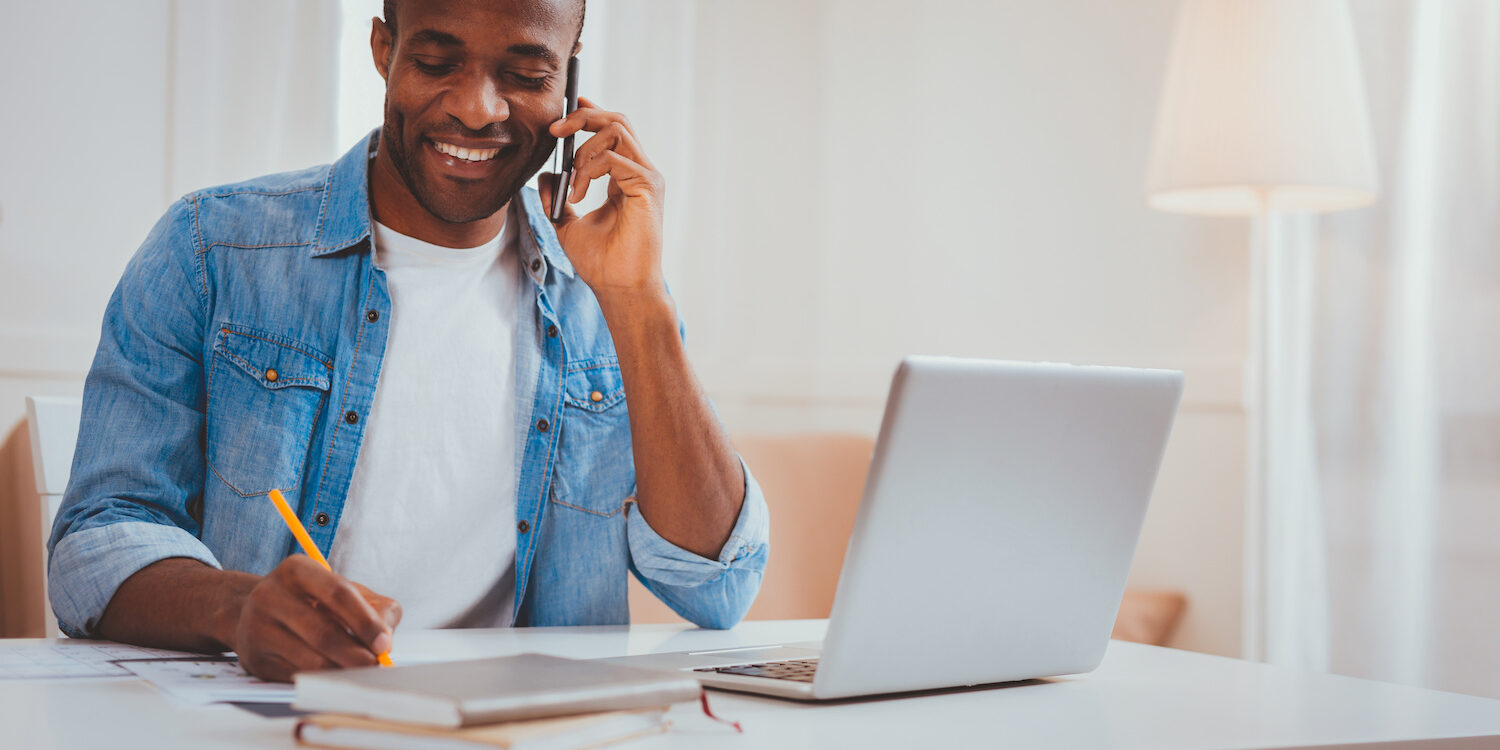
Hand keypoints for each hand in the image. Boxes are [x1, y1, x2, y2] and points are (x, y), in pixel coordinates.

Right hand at [232, 556, 400, 682]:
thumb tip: (385, 642)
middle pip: (323, 632)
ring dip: (342, 671)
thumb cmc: (313, 601)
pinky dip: (323, 681)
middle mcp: (270, 596)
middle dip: (356, 655)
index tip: (384, 645)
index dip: (365, 622)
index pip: (338, 594)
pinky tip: (335, 678)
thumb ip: (376, 609)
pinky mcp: (255, 659)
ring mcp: (257, 628)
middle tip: (376, 667)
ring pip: (310, 661)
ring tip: (360, 673)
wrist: (257, 612)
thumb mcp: (346, 590)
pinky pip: (297, 677)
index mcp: (297, 570)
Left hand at [539, 97, 666, 301]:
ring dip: (584, 149)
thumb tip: (544, 174)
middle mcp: (640, 173)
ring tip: (572, 184)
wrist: (619, 288)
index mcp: (626, 178)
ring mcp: (647, 178)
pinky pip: (614, 157)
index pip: (613, 131)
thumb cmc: (601, 263)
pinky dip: (589, 169)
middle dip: (583, 117)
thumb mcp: (566, 224)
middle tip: (555, 131)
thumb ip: (557, 196)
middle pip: (617, 120)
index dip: (590, 113)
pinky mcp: (647, 187)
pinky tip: (579, 195)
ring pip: (617, 130)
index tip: (564, 112)